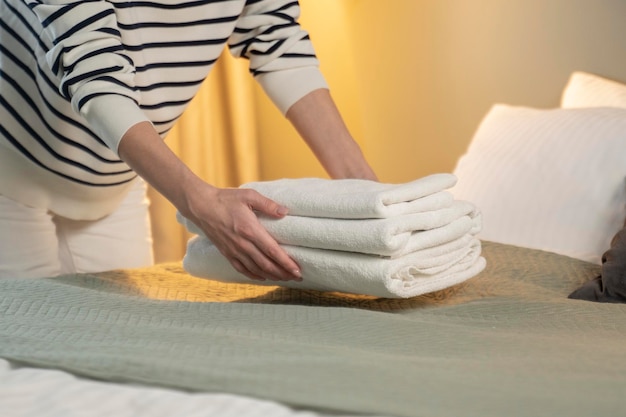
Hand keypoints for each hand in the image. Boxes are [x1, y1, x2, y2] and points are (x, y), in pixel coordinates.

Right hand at [183, 185, 301, 281]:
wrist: (201, 206)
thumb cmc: (226, 199)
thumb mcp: (249, 196)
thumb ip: (268, 204)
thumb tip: (285, 211)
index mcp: (250, 230)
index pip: (272, 251)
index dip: (286, 262)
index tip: (297, 270)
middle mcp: (243, 244)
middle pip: (266, 264)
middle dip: (283, 273)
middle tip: (297, 277)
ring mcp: (234, 251)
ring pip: (256, 269)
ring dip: (272, 276)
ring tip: (284, 278)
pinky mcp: (226, 253)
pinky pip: (242, 269)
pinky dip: (254, 275)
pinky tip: (263, 277)